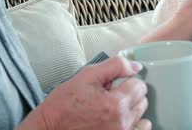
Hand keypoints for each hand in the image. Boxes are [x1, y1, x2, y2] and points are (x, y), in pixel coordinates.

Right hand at [20, 57, 151, 129]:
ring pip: (142, 118)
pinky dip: (134, 125)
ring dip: (132, 110)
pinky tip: (120, 121)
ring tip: (114, 110)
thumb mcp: (87, 76)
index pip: (139, 85)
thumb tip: (136, 67)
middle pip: (142, 101)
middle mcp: (121, 122)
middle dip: (130, 94)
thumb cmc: (64, 104)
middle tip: (111, 96)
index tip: (114, 83)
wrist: (50, 128)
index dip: (127, 80)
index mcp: (115, 104)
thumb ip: (115, 66)